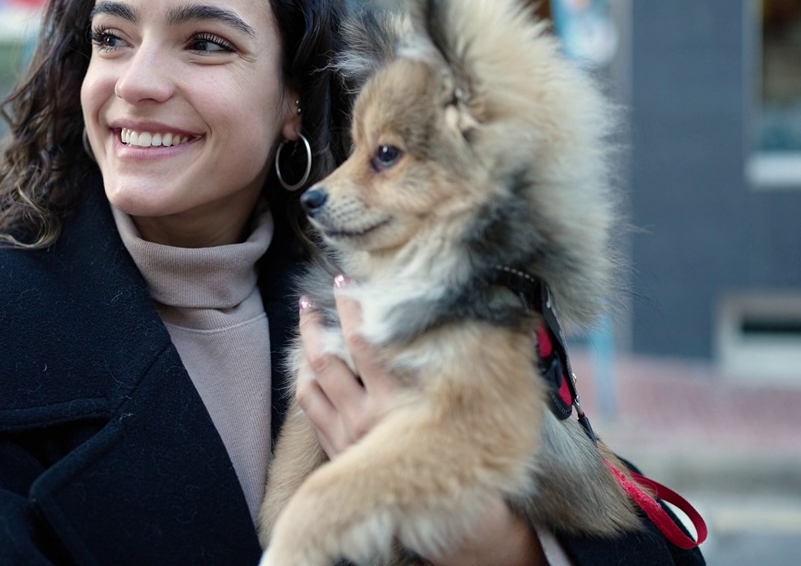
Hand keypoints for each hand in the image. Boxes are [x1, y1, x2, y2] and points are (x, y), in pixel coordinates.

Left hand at [296, 278, 548, 565]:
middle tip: (323, 290)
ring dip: (306, 342)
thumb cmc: (462, 457)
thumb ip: (459, 370)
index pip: (366, 346)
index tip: (351, 284)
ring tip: (306, 313)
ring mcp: (347, 433)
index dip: (353, 311)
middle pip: (332, 355)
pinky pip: (309, 404)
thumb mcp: (459, 409)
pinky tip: (306, 360)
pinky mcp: (336, 447)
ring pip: (313, 377)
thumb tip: (495, 324)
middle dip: (323, 319)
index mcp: (401, 404)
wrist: (447, 517)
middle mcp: (370, 417)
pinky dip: (305, 377)